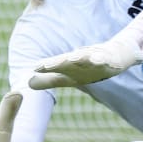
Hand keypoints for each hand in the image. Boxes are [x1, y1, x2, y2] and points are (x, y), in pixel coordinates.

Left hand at [28, 36, 142, 89]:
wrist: (115, 56)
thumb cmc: (87, 67)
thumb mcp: (68, 76)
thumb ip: (49, 80)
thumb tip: (27, 84)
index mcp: (70, 65)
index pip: (55, 66)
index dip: (46, 67)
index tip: (35, 68)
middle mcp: (80, 60)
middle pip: (67, 61)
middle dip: (57, 63)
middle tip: (45, 65)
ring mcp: (94, 58)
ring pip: (85, 57)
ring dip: (79, 57)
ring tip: (72, 58)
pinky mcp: (108, 59)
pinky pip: (105, 59)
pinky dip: (101, 59)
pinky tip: (99, 60)